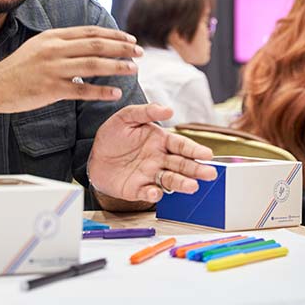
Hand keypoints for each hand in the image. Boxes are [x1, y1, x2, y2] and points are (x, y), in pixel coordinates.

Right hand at [0, 26, 142, 113]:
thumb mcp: (38, 47)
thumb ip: (61, 44)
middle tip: (140, 52)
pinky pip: (81, 90)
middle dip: (122, 47)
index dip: (114, 34)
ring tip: (134, 70)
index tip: (130, 38)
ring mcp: (53, 69)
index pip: (90, 32)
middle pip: (96, 45)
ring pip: (93, 65)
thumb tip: (86, 44)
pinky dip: (100, 92)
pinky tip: (115, 93)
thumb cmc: (17, 69)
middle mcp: (55, 49)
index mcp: (53, 37)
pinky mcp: (51, 89)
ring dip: (117, 67)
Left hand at [87, 104, 217, 202]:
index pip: (181, 145)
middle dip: (197, 169)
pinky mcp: (138, 189)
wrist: (94, 155)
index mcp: (161, 141)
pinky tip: (155, 192)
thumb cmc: (113, 135)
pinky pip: (148, 193)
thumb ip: (147, 112)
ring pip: (170, 181)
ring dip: (182, 184)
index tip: (207, 154)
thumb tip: (169, 109)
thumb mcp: (127, 117)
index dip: (194, 149)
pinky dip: (153, 194)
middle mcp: (160, 159)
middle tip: (210, 173)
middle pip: (182, 165)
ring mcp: (151, 175)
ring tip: (192, 186)